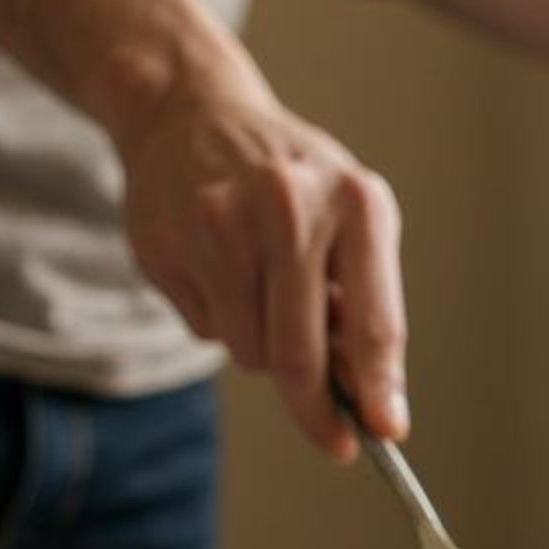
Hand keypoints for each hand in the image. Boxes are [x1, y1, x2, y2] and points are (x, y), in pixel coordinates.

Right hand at [110, 51, 405, 459]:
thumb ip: (365, 303)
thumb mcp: (348, 219)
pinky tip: (217, 270)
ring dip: (263, 349)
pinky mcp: (164, 242)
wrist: (191, 111)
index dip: (377, 392)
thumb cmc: (291, 181)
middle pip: (300, 356)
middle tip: (334, 437)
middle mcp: (288, 207)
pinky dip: (221, 321)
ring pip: (249, 352)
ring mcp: (218, 223)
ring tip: (262, 292)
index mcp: (354, 202)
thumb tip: (372, 399)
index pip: (372, 323)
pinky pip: (205, 330)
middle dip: (317, 408)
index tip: (384, 433)